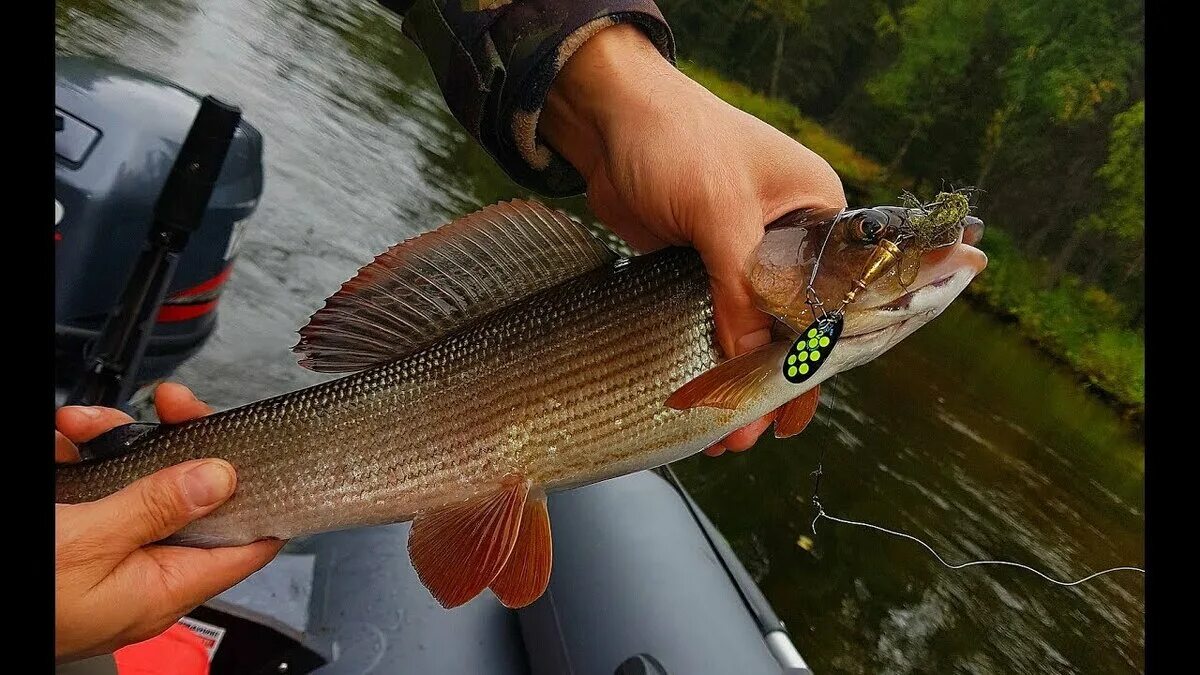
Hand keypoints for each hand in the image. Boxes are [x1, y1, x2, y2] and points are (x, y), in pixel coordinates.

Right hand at [55, 383, 282, 662]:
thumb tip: (222, 478)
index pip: (244, 544)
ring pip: (137, 478)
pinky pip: (92, 483)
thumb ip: (156, 508)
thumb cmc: (30, 595)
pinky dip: (76, 452)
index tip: (268, 451)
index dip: (262, 496)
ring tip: (83, 422)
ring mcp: (106, 548)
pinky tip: (64, 435)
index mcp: (163, 586)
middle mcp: (142, 569)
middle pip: (190, 494)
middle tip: (173, 403)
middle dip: (180, 441)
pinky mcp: (72, 530)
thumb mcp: (91, 543)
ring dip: (113, 438)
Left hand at [542, 24, 846, 455]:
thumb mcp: (720, 214)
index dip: (816, 358)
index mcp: (818, 212)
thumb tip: (750, 365)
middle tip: (752, 434)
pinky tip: (699, 393)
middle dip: (772, 380)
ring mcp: (744, 251)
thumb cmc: (677, 142)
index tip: (793, 412)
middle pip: (793, 321)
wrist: (607, 117)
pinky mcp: (701, 263)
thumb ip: (740, 290)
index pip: (834, 298)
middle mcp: (790, 235)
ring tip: (721, 432)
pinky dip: (708, 354)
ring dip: (737, 376)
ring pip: (751, 326)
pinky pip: (713, 318)